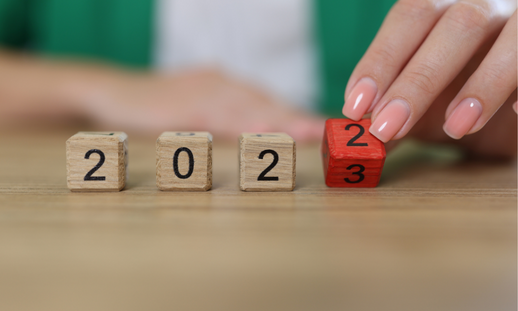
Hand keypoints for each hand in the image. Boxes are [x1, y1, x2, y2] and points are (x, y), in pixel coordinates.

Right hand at [74, 69, 323, 141]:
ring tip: (309, 131)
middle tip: (328, 131)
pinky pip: (219, 115)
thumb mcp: (194, 110)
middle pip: (266, 102)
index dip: (296, 115)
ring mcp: (203, 90)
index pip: (268, 102)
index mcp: (226, 86)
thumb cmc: (155, 106)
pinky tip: (262, 131)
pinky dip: (243, 123)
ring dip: (281, 119)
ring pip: (249, 106)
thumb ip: (223, 120)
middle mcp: (221, 84)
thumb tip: (255, 137)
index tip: (323, 128)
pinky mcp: (184, 102)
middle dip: (298, 117)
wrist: (109, 91)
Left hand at [342, 0, 515, 154]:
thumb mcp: (424, 98)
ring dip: (482, 84)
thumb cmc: (463, 84)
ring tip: (455, 127)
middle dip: (418, 80)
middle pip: (455, 24)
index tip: (356, 106)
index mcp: (447, 3)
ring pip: (512, 36)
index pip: (409, 16)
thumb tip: (357, 134)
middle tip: (388, 126)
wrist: (515, 94)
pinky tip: (517, 112)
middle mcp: (487, 0)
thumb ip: (394, 108)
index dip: (380, 60)